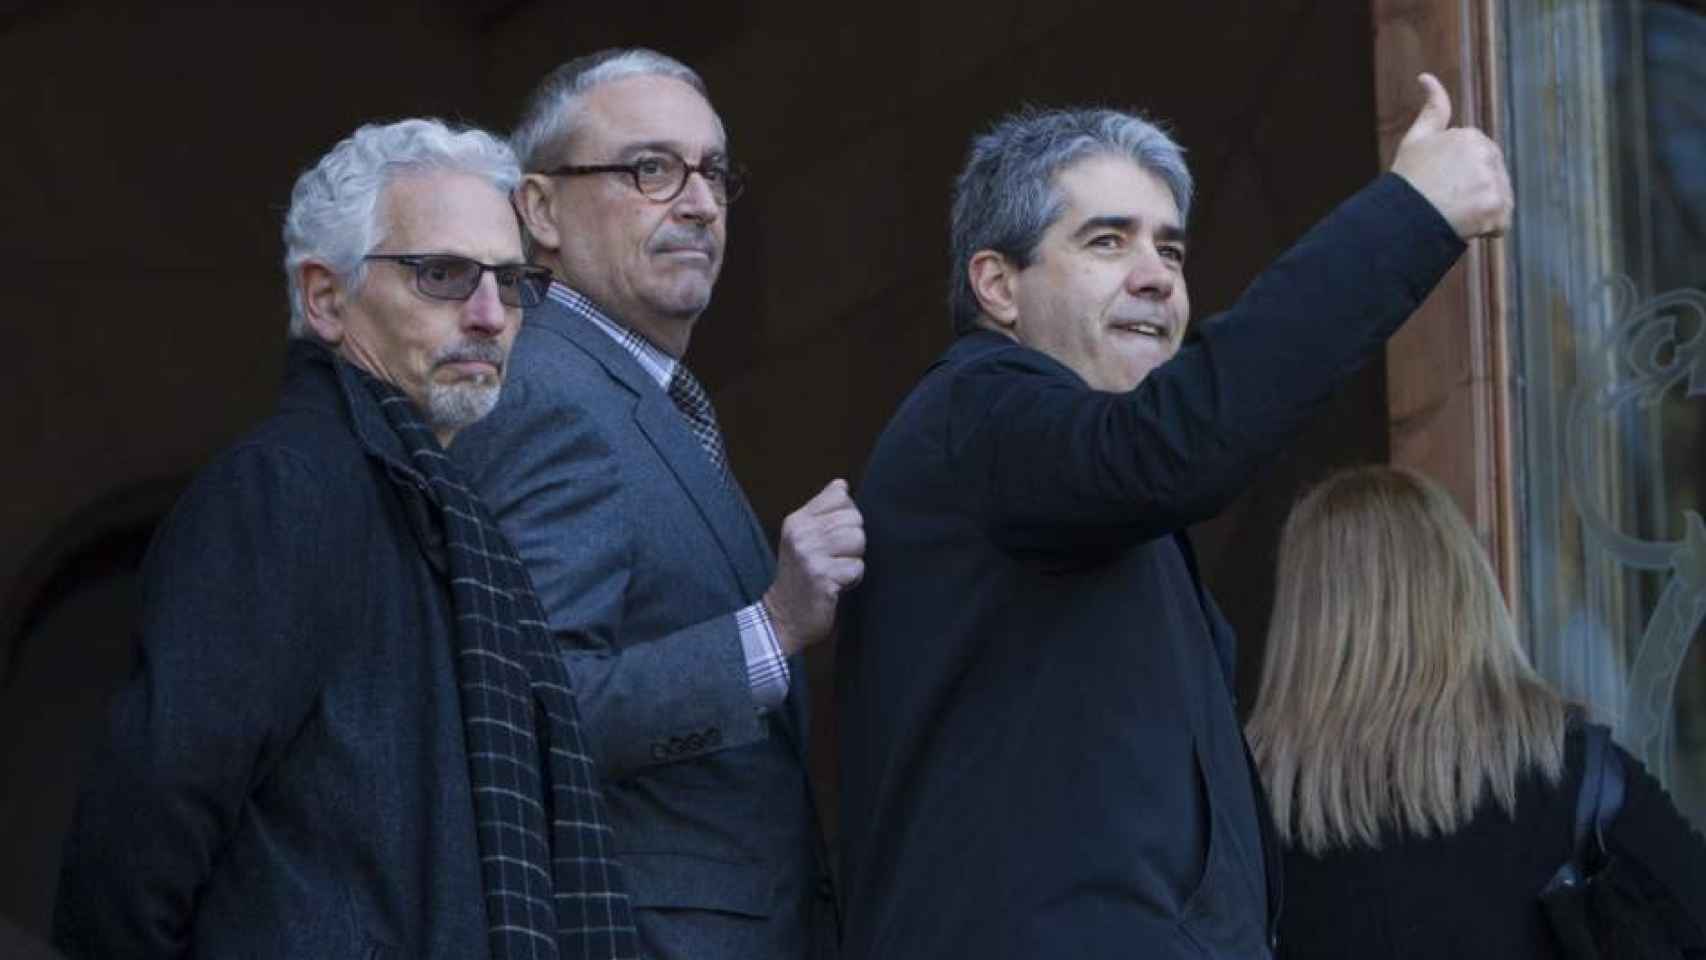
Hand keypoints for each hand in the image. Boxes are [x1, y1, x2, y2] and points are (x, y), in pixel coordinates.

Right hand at [763, 479, 865, 655]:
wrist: (784, 616)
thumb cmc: (801, 576)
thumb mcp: (803, 537)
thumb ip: (823, 510)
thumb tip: (842, 484)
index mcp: (797, 520)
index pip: (841, 496)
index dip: (847, 518)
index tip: (833, 538)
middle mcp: (801, 533)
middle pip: (855, 519)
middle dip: (853, 542)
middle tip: (834, 559)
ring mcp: (810, 555)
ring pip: (858, 540)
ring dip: (853, 560)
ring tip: (836, 570)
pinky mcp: (822, 576)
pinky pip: (857, 567)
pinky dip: (852, 580)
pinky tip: (836, 585)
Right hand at [1389, 73, 1512, 238]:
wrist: (1400, 217)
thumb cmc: (1407, 180)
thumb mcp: (1417, 138)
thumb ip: (1432, 108)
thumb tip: (1426, 76)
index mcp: (1472, 136)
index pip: (1479, 161)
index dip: (1460, 177)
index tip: (1439, 185)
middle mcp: (1487, 154)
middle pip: (1492, 179)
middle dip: (1474, 193)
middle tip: (1446, 202)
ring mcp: (1493, 181)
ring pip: (1498, 200)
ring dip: (1481, 211)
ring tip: (1454, 214)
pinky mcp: (1496, 207)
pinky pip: (1501, 223)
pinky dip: (1487, 229)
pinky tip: (1465, 227)